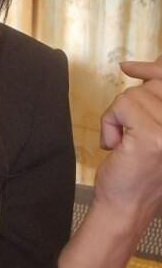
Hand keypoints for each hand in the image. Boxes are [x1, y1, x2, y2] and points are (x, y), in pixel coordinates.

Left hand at [94, 56, 161, 222]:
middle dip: (130, 103)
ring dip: (118, 117)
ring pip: (134, 95)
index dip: (154, 68)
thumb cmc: (136, 170)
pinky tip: (116, 145)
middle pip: (154, 85)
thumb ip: (158, 101)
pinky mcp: (155, 137)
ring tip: (124, 143)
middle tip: (127, 132)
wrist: (126, 207)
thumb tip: (159, 60)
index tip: (130, 67)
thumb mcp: (155, 129)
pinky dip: (109, 123)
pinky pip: (121, 105)